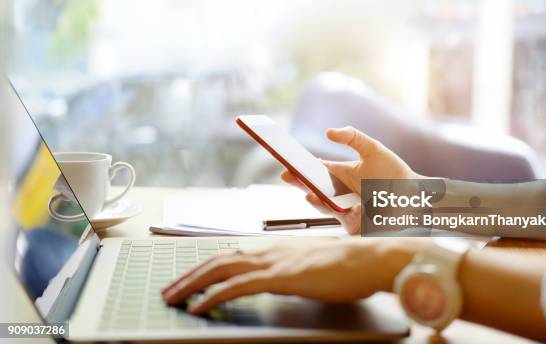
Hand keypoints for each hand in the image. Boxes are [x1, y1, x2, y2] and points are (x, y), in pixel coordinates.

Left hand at [162, 238, 421, 314]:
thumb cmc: (347, 265)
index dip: (207, 266)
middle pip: (218, 259)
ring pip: (220, 269)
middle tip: (169, 290)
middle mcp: (268, 250)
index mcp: (275, 248)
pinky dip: (213, 295)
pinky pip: (236, 286)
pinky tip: (198, 305)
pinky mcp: (279, 276)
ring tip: (172, 297)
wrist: (368, 259)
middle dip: (190, 275)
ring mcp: (272, 261)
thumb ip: (290, 270)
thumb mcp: (311, 265)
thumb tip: (277, 280)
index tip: (190, 277)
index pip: (231, 254)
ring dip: (192, 283)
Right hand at [281, 126, 418, 233]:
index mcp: (340, 174)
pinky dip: (349, 214)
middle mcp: (340, 193)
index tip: (287, 165)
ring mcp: (346, 210)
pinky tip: (356, 207)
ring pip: (324, 208)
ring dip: (317, 202)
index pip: (315, 171)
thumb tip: (328, 132)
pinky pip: (346, 221)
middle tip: (289, 177)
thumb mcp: (373, 149)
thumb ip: (352, 137)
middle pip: (314, 189)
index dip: (299, 169)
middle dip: (300, 184)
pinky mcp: (356, 225)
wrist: (416, 196)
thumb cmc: (395, 173)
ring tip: (310, 194)